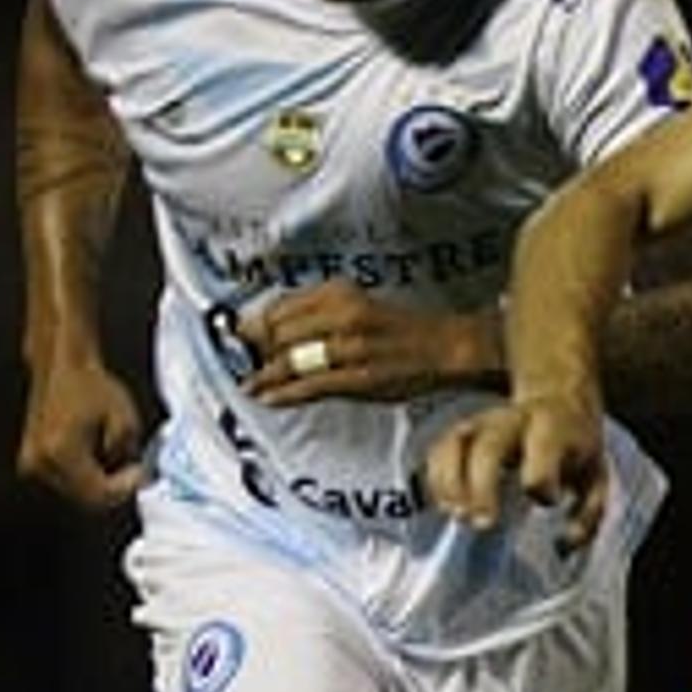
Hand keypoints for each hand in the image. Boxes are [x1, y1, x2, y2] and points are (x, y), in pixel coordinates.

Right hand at [15, 360, 148, 508]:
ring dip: (99, 484)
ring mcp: (30, 463)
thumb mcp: (125, 418)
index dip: (125, 489)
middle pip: (86, 499)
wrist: (61, 365)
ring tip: (116, 460)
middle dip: (114, 489)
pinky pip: (66, 481)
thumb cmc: (92, 386)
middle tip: (133, 470)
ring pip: (76, 493)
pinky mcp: (29, 460)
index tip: (141, 474)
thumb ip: (128, 452)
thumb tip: (127, 471)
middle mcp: (40, 462)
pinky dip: (85, 476)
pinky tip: (97, 456)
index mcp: (60, 452)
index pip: (98, 493)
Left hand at [237, 282, 495, 406]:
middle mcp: (342, 315)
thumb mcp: (360, 304)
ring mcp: (350, 348)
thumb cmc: (405, 329)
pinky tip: (268, 398)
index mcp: (340, 293)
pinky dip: (284, 394)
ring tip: (251, 385)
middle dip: (256, 350)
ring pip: (291, 361)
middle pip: (279, 334)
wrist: (448, 347)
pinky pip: (310, 386)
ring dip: (265, 376)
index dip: (256, 323)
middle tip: (246, 363)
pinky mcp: (359, 377)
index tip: (242, 335)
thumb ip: (322, 312)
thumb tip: (277, 326)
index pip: (281, 307)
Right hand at [424, 396, 610, 547]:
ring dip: (451, 483)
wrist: (560, 403)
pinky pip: (439, 449)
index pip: (542, 451)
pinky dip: (437, 479)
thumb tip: (564, 543)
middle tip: (483, 524)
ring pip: (455, 443)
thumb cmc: (576, 451)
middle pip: (489, 446)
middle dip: (481, 487)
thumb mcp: (595, 478)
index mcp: (552, 426)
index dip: (542, 482)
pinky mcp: (463, 431)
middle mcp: (514, 419)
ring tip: (457, 516)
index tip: (547, 502)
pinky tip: (446, 506)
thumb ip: (588, 514)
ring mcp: (484, 422)